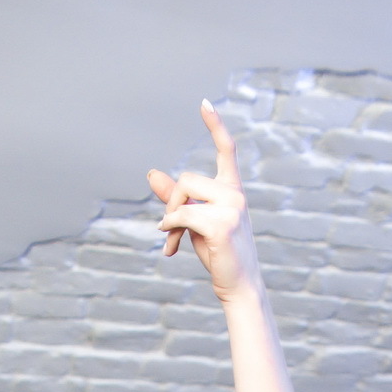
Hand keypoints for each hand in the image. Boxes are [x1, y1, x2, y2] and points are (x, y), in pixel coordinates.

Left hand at [148, 101, 260, 300]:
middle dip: (172, 202)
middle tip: (167, 228)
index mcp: (233, 191)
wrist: (239, 287)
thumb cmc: (220, 256)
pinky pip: (183, 215)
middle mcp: (235, 195)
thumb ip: (177, 199)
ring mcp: (232, 208)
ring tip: (171, 240)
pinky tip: (171, 244)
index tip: (204, 104)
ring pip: (184, 193)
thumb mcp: (196, 223)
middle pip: (188, 178)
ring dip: (170, 217)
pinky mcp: (223, 225)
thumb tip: (152, 173)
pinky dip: (171, 227)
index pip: (227, 150)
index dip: (215, 126)